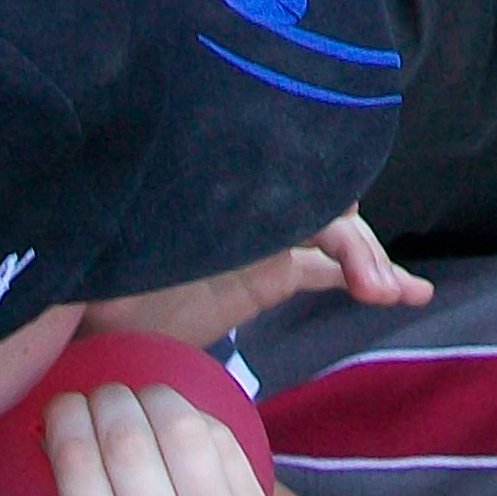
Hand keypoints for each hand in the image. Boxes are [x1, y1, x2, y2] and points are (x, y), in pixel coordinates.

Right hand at [43, 384, 279, 495]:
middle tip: (97, 396)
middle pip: (133, 438)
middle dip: (107, 400)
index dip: (65, 418)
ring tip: (138, 400)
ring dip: (155, 398)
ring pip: (187, 430)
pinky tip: (179, 425)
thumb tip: (63, 440)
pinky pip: (229, 449)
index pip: (82, 463)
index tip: (59, 406)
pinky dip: (199, 422)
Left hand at [89, 205, 432, 343]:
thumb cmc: (100, 268)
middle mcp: (253, 204)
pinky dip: (370, 274)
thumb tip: (159, 199)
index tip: (346, 238)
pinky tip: (409, 292)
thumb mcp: (126, 243)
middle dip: (355, 242)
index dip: (328, 208)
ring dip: (369, 259)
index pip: (293, 184)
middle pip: (326, 205)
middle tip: (371, 287)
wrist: (86, 310)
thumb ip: (154, 221)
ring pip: (338, 235)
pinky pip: (330, 265)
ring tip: (392, 295)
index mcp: (225, 188)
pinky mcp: (272, 270)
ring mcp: (268, 236)